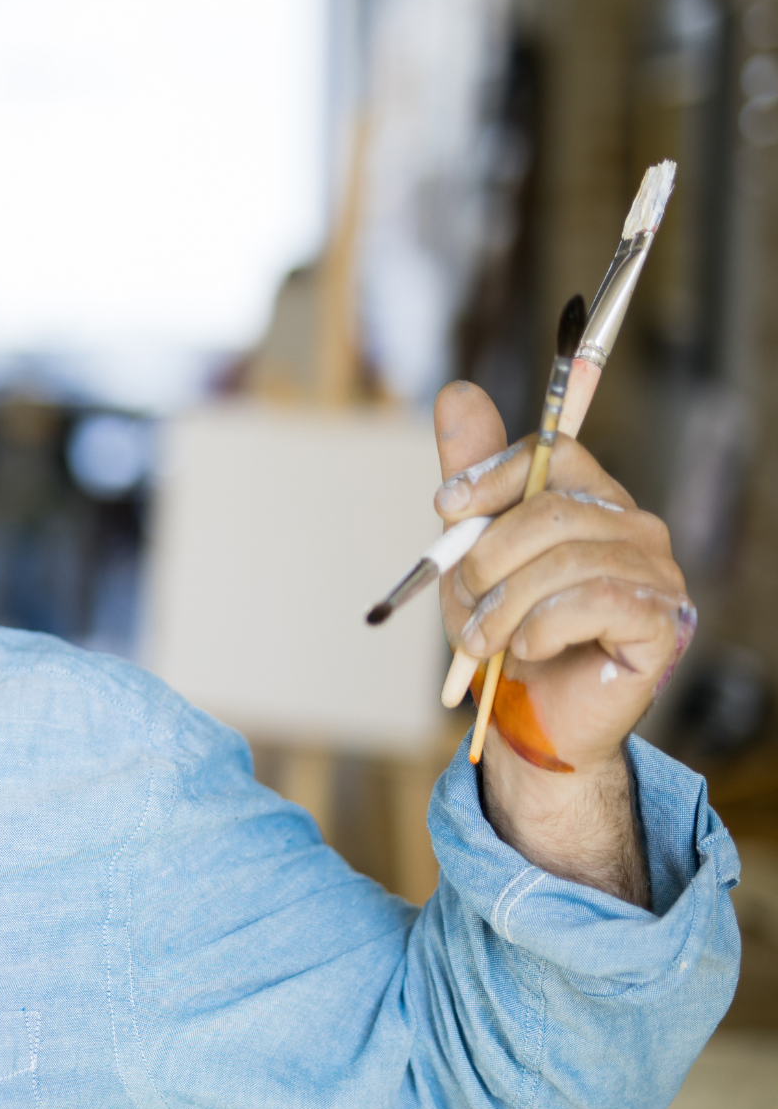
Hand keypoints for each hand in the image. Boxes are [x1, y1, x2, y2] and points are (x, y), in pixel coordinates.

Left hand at [432, 382, 688, 903]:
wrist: (527, 718)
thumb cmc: (503, 632)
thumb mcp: (471, 552)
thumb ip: (471, 479)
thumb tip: (456, 391)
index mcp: (591, 498)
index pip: (551, 451)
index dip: (491, 475)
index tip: (445, 508)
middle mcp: (633, 526)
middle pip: (551, 508)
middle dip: (487, 557)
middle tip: (465, 600)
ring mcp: (655, 573)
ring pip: (565, 560)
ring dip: (503, 605)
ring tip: (483, 639)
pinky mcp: (662, 622)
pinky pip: (592, 603)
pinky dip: (539, 629)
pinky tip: (528, 648)